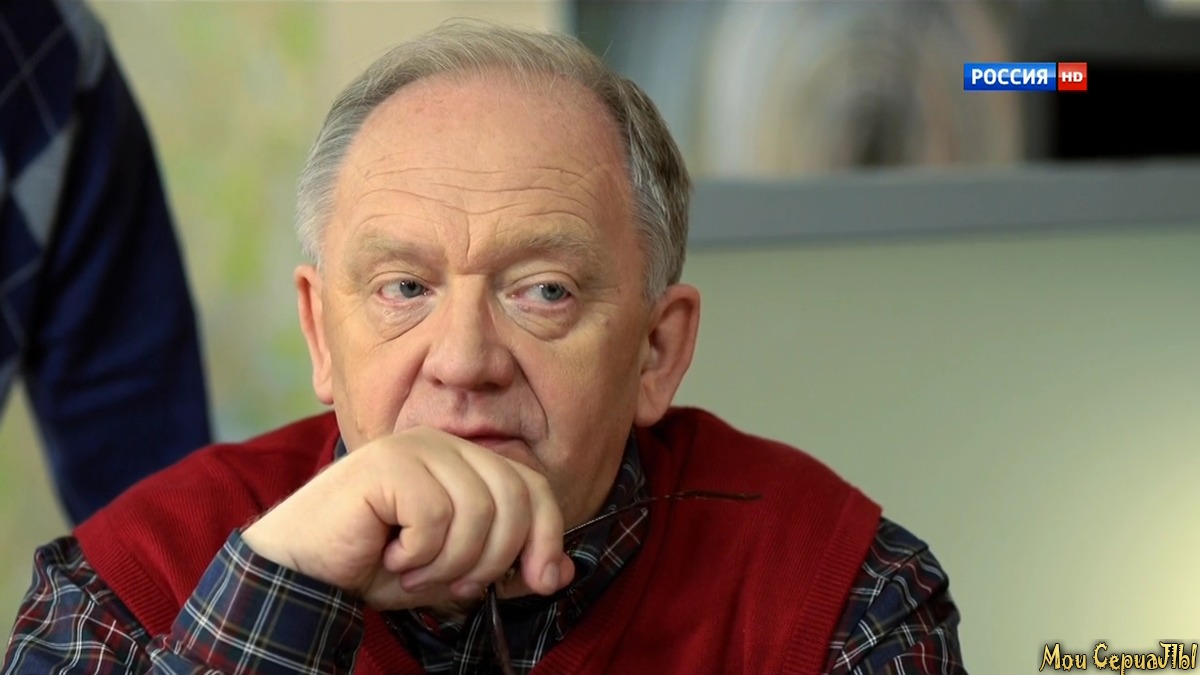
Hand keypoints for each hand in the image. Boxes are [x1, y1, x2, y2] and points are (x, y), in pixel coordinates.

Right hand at [241, 426, 574, 609]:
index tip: (537, 582)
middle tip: (451, 582)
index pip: (534, 486)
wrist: (304, 571)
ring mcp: (416, 447)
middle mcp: (445, 444)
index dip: (546, 536)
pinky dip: (417, 554)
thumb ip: (508, 568)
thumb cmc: (377, 566)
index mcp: (466, 461)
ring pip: (479, 512)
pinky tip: (388, 555)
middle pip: (515, 498)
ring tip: (411, 568)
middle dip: (493, 559)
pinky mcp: (388, 462)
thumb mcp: (455, 572)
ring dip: (448, 562)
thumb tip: (562, 572)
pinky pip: (436, 517)